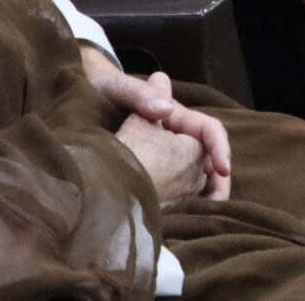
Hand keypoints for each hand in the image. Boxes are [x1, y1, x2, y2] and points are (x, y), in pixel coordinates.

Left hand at [96, 70, 231, 201]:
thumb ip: (141, 95)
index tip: (222, 170)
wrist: (83, 101)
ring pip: (200, 174)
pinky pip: (179, 187)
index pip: (209, 130)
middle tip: (217, 203)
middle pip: (210, 157)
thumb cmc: (101, 91)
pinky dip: (187, 200)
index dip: (219, 148)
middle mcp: (176, 135)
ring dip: (206, 192)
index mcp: (175, 115)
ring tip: (205, 213)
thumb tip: (165, 110)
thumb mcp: (117, 89)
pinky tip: (183, 215)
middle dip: (219, 180)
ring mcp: (168, 154)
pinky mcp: (156, 172)